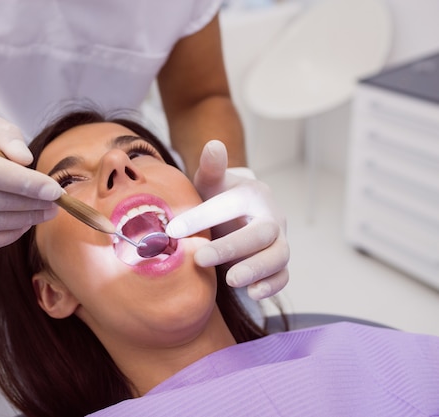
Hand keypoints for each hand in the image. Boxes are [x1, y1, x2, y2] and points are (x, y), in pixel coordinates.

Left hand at [165, 140, 288, 299]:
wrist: (237, 214)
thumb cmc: (219, 198)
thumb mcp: (211, 182)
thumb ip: (211, 167)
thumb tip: (213, 144)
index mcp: (254, 194)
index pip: (231, 204)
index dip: (202, 216)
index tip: (173, 230)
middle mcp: (271, 218)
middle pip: (260, 234)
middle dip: (230, 247)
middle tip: (199, 257)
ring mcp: (279, 242)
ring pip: (277, 256)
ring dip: (255, 269)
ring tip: (230, 280)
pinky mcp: (278, 264)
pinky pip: (282, 276)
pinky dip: (271, 286)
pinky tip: (252, 294)